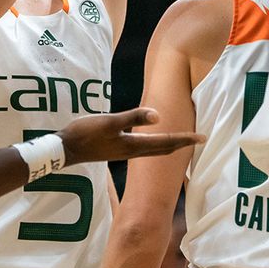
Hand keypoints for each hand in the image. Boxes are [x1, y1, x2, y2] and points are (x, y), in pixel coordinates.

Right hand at [59, 107, 202, 164]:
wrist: (65, 150)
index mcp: (134, 145)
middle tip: (199, 138)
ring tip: (182, 139)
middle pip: (164, 149)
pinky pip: (145, 148)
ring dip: (170, 144)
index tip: (203, 137)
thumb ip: (133, 118)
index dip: (185, 139)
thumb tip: (158, 115)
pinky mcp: (117, 149)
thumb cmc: (85, 134)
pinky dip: (156, 144)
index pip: (166, 142)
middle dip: (182, 144)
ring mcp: (125, 152)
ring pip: (155, 150)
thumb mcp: (109, 122)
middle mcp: (133, 151)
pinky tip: (153, 138)